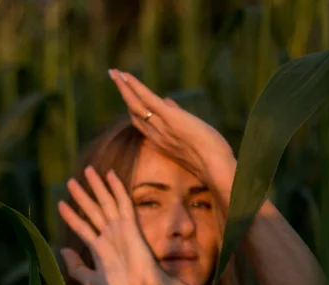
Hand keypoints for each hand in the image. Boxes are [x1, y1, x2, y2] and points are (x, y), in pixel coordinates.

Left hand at [58, 167, 168, 284]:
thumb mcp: (91, 281)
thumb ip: (76, 267)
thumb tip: (62, 250)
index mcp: (99, 249)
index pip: (82, 227)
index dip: (71, 216)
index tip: (60, 204)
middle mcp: (109, 236)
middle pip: (93, 210)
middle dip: (82, 196)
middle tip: (70, 181)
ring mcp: (120, 230)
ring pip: (106, 203)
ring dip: (97, 187)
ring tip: (87, 171)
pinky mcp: (131, 226)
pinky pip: (123, 204)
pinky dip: (117, 189)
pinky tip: (110, 175)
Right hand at [108, 69, 236, 199]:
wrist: (214, 167)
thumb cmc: (209, 156)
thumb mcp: (191, 137)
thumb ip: (179, 119)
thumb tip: (170, 102)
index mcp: (161, 142)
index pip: (142, 123)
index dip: (134, 109)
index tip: (128, 96)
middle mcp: (155, 136)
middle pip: (133, 113)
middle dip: (124, 95)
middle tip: (115, 78)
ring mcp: (161, 127)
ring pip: (135, 105)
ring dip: (124, 87)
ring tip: (114, 73)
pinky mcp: (170, 118)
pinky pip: (147, 99)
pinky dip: (134, 86)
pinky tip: (125, 75)